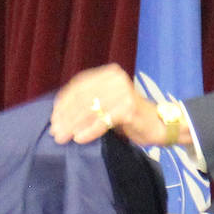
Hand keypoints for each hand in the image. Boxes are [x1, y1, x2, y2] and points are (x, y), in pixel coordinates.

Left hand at [49, 64, 165, 144]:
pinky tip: (80, 139)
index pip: (79, 86)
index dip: (63, 103)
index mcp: (108, 74)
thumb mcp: (106, 104)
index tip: (53, 118)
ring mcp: (124, 92)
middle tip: (56, 132)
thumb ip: (87, 103)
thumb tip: (58, 116)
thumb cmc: (129, 117)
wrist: (159, 125)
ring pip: (91, 109)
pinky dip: (90, 130)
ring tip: (63, 137)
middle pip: (83, 98)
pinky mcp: (129, 107)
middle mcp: (116, 78)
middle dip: (66, 117)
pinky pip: (104, 120)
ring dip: (74, 125)